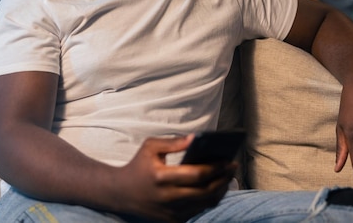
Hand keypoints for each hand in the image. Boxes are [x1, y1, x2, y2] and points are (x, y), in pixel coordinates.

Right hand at [114, 135, 236, 222]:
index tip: (228, 160)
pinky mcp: (173, 221)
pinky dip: (210, 200)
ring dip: (220, 190)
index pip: (197, 174)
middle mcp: (167, 197)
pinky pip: (198, 211)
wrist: (120, 193)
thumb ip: (173, 142)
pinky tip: (216, 188)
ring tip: (228, 177)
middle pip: (206, 191)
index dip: (216, 168)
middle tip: (233, 168)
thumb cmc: (138, 166)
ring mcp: (171, 212)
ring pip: (205, 204)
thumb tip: (196, 138)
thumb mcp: (150, 147)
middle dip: (223, 179)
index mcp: (161, 177)